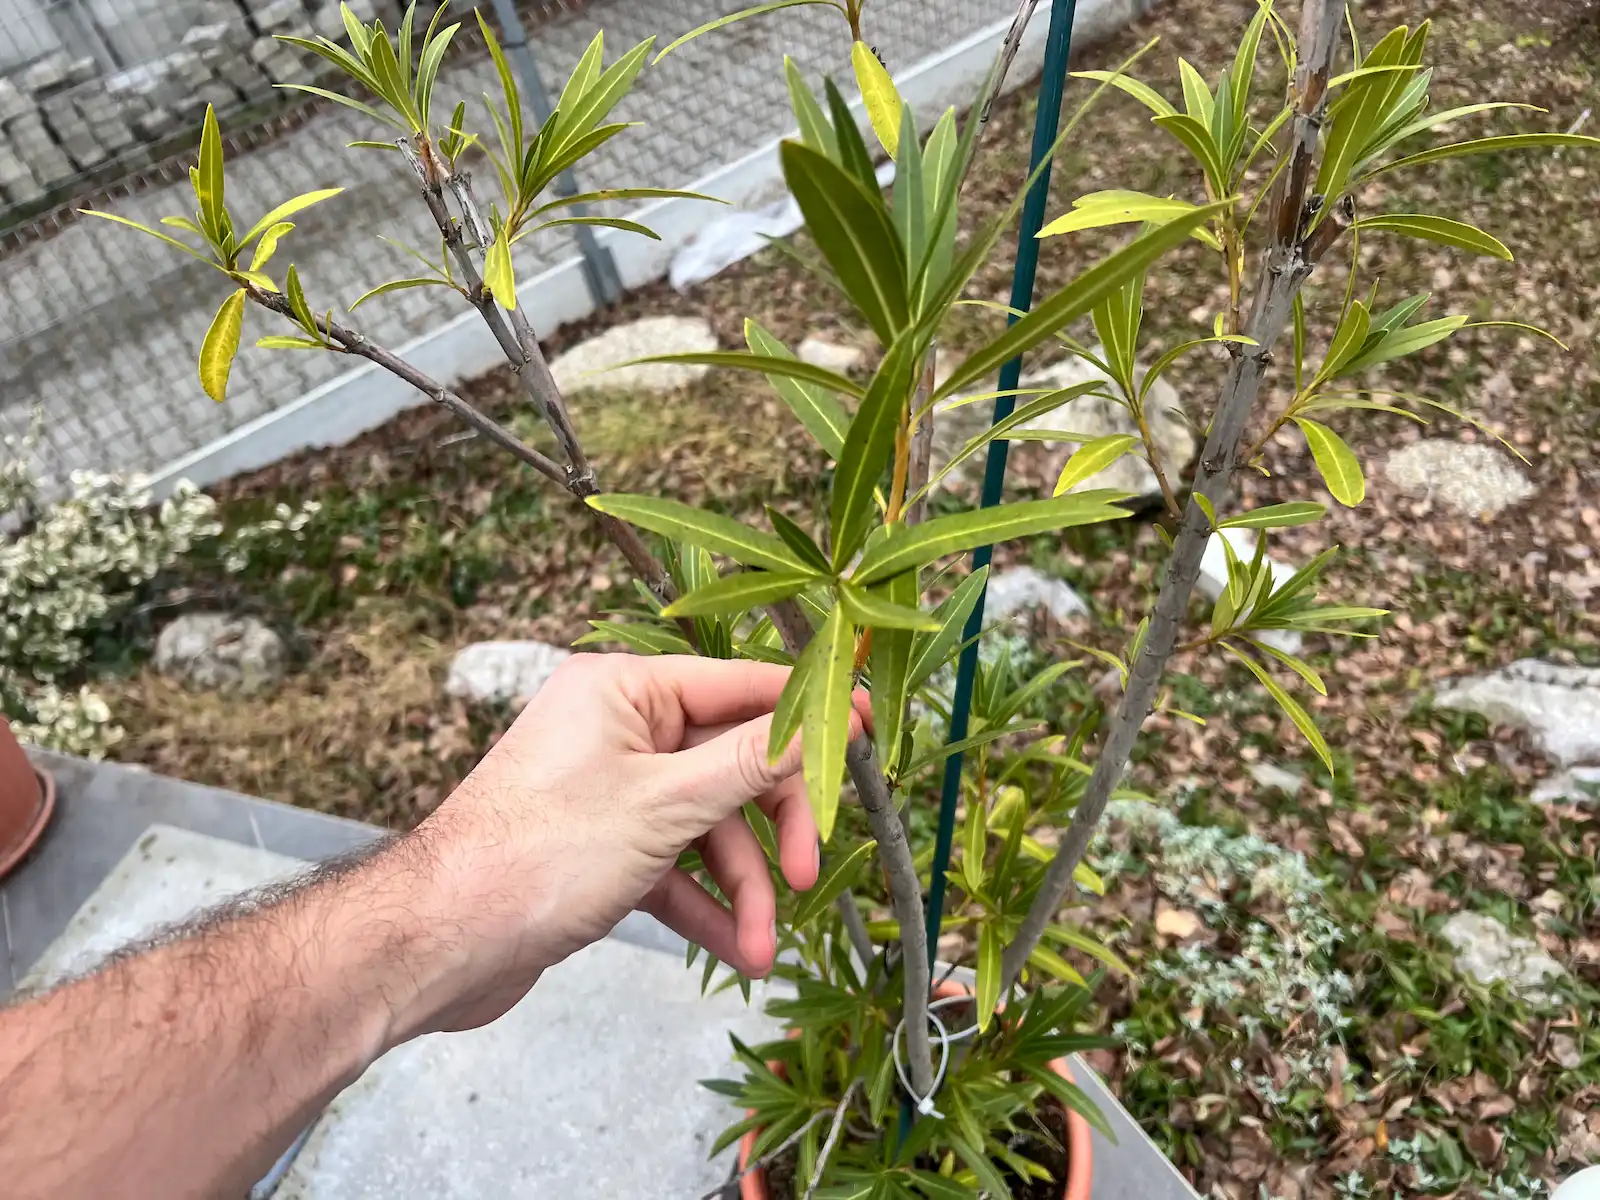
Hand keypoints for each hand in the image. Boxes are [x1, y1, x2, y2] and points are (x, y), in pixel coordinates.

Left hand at [402, 654, 866, 1037]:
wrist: (438, 943)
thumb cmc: (539, 855)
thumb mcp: (665, 806)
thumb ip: (751, 762)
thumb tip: (823, 718)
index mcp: (626, 689)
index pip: (741, 685)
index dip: (808, 711)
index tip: (868, 730)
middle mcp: (619, 729)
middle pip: (732, 763)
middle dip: (772, 828)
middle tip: (809, 875)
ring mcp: (610, 789)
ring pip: (707, 826)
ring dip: (742, 886)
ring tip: (761, 949)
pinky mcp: (602, 846)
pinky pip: (673, 866)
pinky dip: (703, 905)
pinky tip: (731, 950)